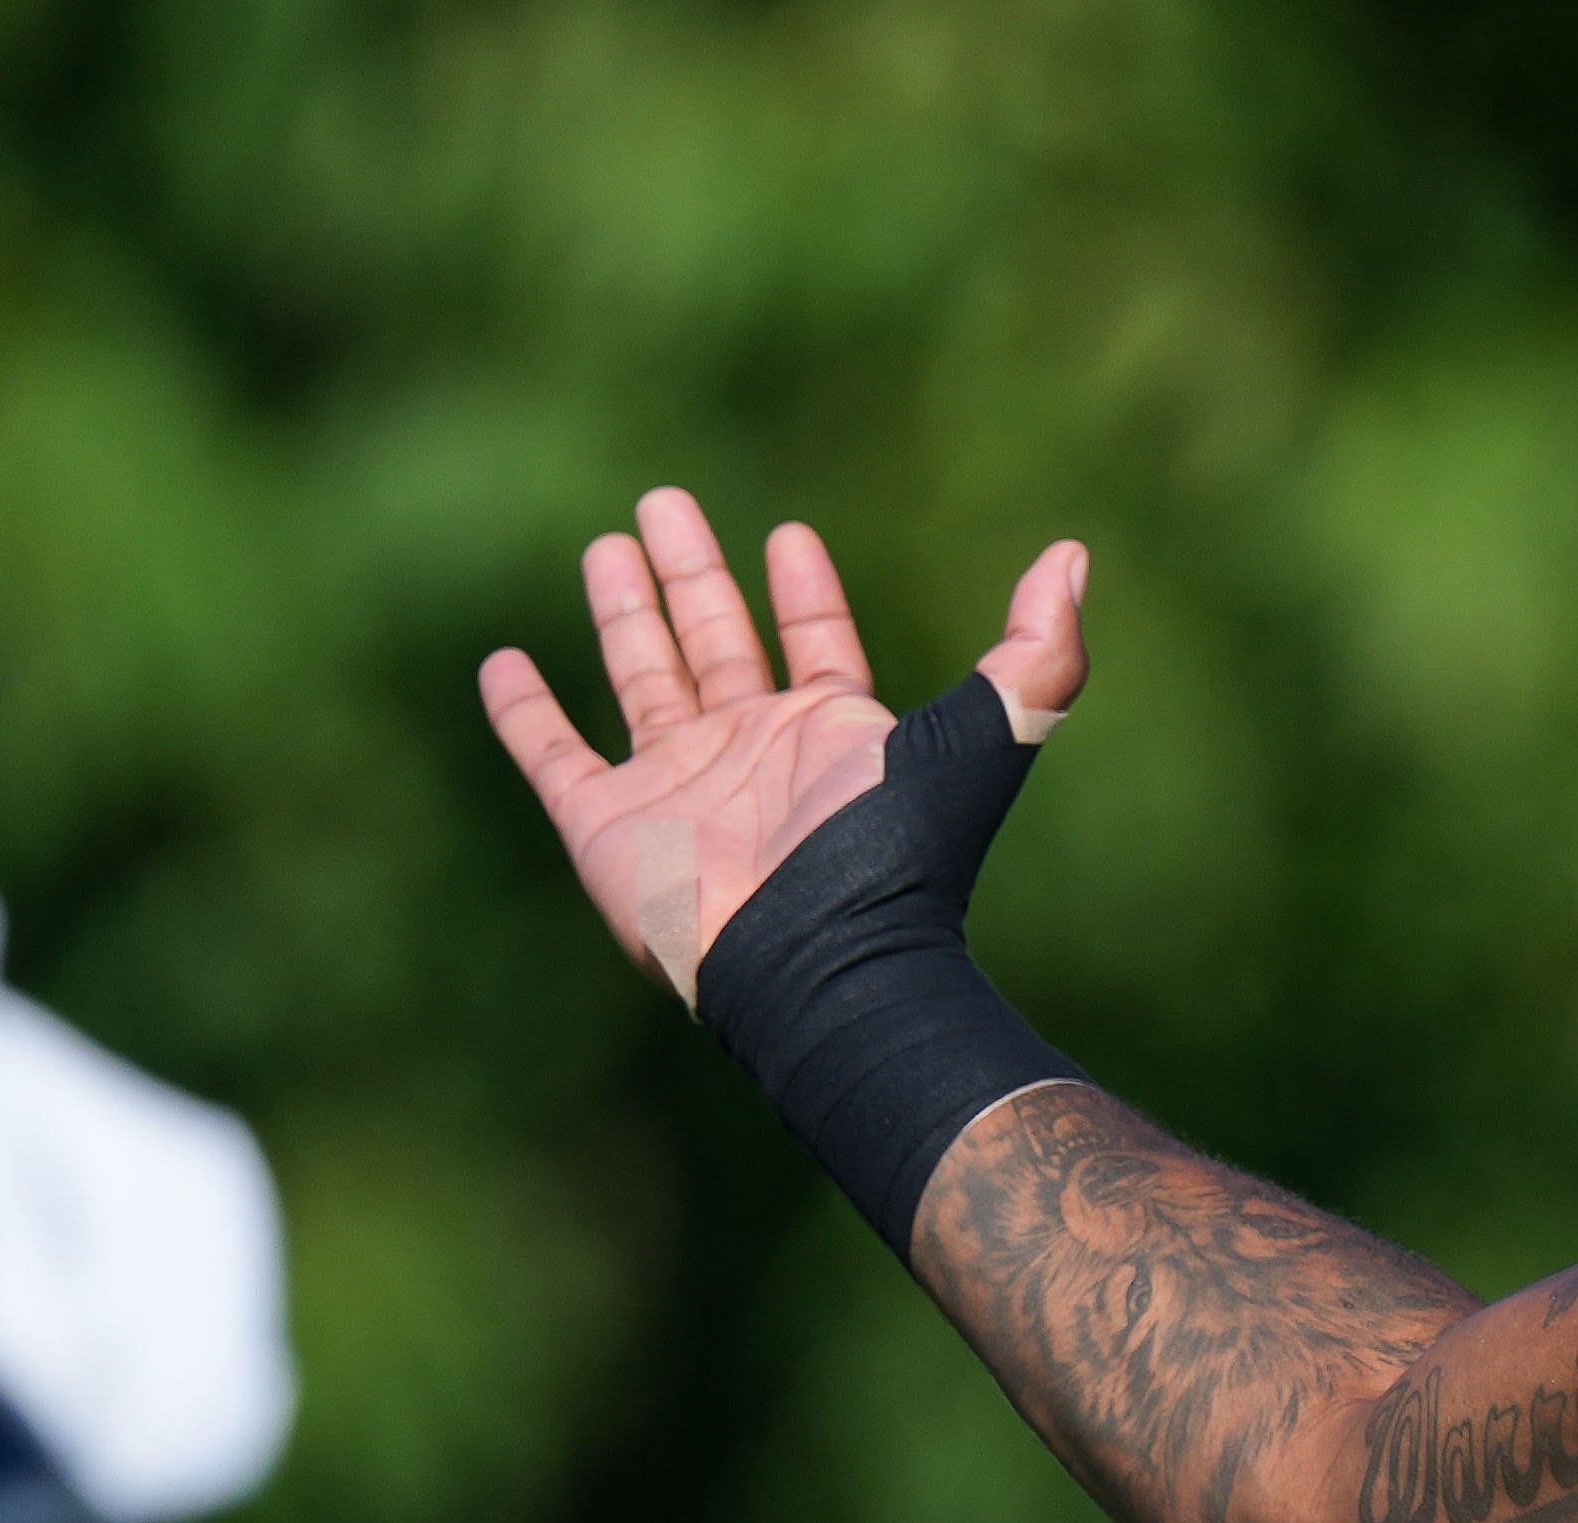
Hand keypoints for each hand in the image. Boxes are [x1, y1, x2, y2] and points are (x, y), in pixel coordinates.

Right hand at [480, 490, 1087, 1005]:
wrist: (818, 965)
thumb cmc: (896, 858)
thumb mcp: (984, 739)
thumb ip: (1037, 653)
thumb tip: (1073, 557)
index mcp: (831, 736)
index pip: (816, 645)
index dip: (806, 593)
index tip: (789, 535)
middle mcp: (751, 755)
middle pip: (716, 645)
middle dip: (694, 577)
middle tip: (663, 503)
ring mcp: (675, 789)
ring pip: (640, 679)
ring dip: (624, 613)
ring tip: (609, 545)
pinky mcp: (606, 827)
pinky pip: (552, 756)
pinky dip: (522, 711)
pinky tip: (504, 664)